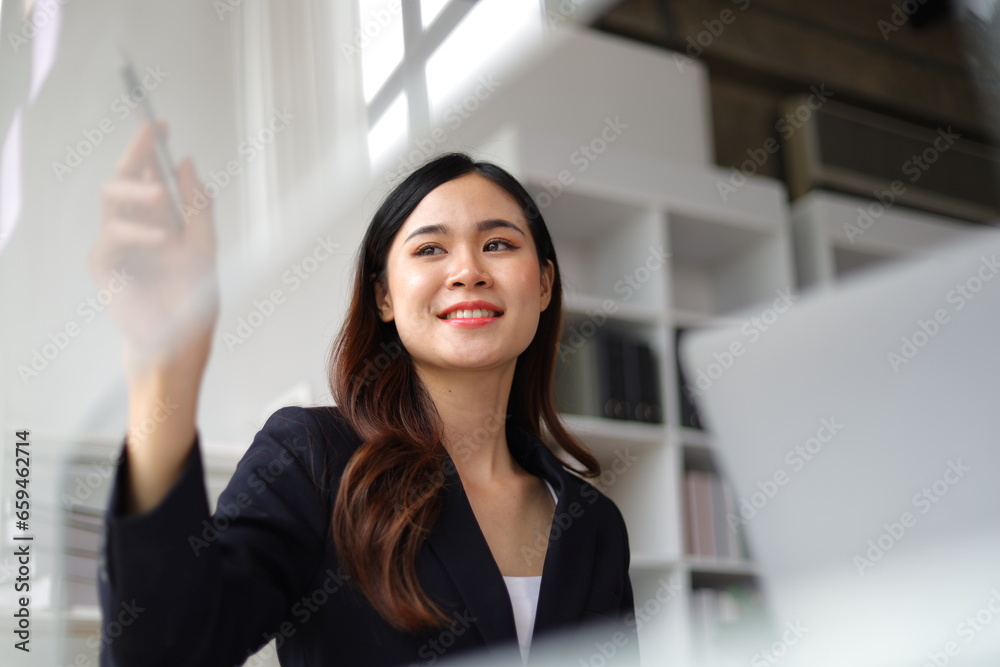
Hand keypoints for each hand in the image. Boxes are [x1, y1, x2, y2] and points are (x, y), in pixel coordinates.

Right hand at [90, 120, 219, 380]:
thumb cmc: (192, 297)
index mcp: (160, 218)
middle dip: (136, 151)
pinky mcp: (105, 264)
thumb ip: (197, 204)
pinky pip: (114, 235)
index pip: (150, 174)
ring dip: (137, 189)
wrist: (181, 338)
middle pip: (125, 176)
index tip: (161, 123)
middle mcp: (136, 225)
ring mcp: (118, 243)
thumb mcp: (205, 245)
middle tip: (151, 134)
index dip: (151, 147)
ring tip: (160, 193)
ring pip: (112, 197)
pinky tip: (162, 238)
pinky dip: (139, 233)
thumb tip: (186, 162)